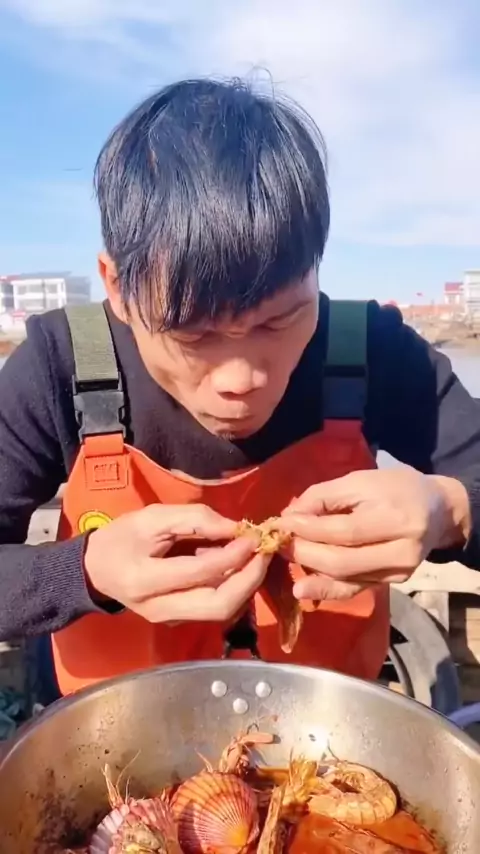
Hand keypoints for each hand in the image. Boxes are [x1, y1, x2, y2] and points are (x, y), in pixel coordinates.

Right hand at [84, 504, 270, 622]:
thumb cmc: (122, 538)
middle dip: (249, 580)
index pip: (199, 573)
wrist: (96, 569)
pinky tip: (239, 567)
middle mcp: (159, 609)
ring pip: (221, 612)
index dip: (232, 555)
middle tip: (265, 553)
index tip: (253, 536)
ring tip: (257, 556)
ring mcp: (170, 620)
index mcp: (144, 580)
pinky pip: (215, 609)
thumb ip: (194, 519)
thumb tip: (236, 528)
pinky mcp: (180, 621)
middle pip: (217, 606)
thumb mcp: (152, 517)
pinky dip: (234, 589)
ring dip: (246, 585)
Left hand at [278, 469, 470, 600]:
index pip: (344, 531)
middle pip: (342, 561)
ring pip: (345, 578)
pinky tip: (302, 589)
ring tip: (286, 555)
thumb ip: (324, 497)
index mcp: (397, 519)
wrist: (437, 509)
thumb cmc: (395, 488)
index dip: (308, 529)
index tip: (282, 523)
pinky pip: (354, 589)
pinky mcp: (392, 583)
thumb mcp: (361, 481)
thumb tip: (289, 517)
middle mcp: (402, 552)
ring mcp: (398, 573)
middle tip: (279, 541)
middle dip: (304, 552)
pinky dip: (326, 589)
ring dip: (310, 569)